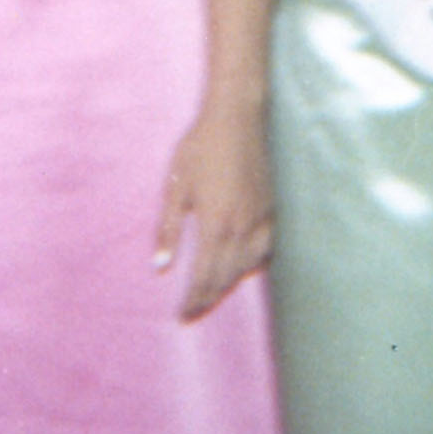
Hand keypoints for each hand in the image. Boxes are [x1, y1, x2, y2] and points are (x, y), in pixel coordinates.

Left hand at [155, 99, 272, 321]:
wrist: (237, 117)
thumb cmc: (201, 147)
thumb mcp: (176, 186)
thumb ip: (169, 229)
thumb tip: (160, 267)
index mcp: (215, 225)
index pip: (205, 277)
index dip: (194, 300)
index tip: (183, 315)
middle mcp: (242, 229)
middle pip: (227, 278)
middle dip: (209, 299)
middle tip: (194, 313)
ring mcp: (261, 220)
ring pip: (248, 269)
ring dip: (229, 285)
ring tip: (212, 295)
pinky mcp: (272, 210)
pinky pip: (265, 251)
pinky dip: (252, 266)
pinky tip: (242, 267)